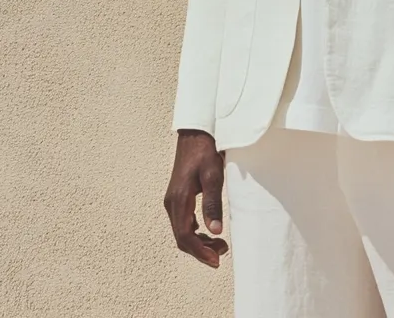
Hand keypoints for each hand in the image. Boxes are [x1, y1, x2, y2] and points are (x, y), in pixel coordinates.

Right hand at [164, 129, 229, 267]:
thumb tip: (215, 231)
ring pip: (182, 231)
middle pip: (182, 238)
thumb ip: (213, 203)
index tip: (215, 260)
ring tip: (219, 245)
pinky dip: (195, 232)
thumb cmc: (205, 150)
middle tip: (221, 254)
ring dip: (199, 242)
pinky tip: (210, 231)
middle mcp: (172, 202)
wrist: (196, 132)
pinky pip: (183, 222)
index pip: (185, 236)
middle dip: (200, 250)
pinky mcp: (178, 196)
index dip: (200, 252)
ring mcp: (173, 200)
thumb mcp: (213, 175)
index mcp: (178, 199)